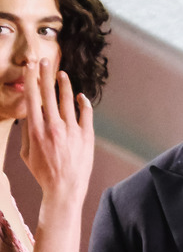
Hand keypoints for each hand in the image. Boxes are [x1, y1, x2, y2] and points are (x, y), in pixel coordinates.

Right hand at [20, 59, 93, 204]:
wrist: (64, 190)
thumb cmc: (43, 174)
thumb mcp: (26, 154)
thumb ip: (26, 132)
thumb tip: (28, 114)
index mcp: (36, 130)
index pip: (33, 98)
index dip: (31, 79)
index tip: (30, 66)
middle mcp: (54, 127)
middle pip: (49, 93)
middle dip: (45, 74)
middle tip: (44, 61)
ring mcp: (72, 130)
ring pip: (67, 99)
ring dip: (64, 84)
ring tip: (62, 74)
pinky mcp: (86, 136)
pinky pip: (86, 113)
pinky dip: (82, 102)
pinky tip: (79, 96)